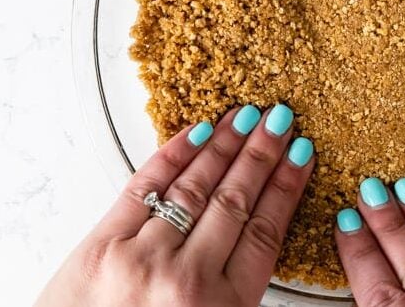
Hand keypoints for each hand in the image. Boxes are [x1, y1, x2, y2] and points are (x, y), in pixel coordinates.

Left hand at [36, 104, 314, 306]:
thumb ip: (237, 293)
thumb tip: (260, 235)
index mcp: (224, 306)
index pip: (266, 229)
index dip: (286, 187)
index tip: (300, 156)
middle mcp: (188, 277)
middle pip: (236, 199)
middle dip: (262, 154)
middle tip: (280, 120)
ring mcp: (143, 256)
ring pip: (196, 186)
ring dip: (225, 145)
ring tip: (246, 117)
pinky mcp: (104, 243)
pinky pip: (146, 186)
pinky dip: (173, 154)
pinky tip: (196, 133)